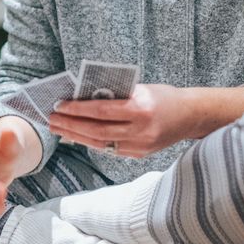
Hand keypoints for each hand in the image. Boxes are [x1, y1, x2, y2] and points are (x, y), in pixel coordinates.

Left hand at [49, 84, 195, 156]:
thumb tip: (84, 97)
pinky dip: (93, 142)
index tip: (59, 106)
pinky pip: (110, 149)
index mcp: (140, 109)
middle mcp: (140, 130)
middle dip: (71, 125)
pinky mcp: (140, 154)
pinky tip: (78, 136)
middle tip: (52, 120)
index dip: (77, 109)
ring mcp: (140, 146)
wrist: (191, 116)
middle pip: (97, 131)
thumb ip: (116, 94)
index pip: (101, 111)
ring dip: (77, 136)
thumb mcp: (140, 89)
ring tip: (59, 129)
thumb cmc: (164, 97)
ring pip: (101, 144)